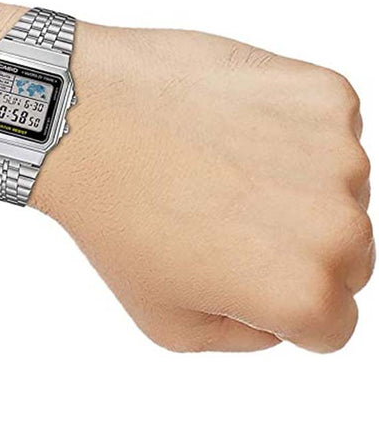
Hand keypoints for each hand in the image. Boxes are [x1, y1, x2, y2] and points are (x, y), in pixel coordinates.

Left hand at [33, 23, 373, 351]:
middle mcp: (337, 225)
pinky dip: (292, 130)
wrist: (83, 117)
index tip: (238, 268)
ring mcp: (336, 151)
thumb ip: (243, 336)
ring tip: (218, 166)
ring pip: (340, 188)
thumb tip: (280, 320)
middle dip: (295, 244)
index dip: (281, 302)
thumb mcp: (166, 321)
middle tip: (222, 215)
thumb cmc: (113, 213)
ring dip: (295, 183)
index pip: (333, 322)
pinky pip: (329, 128)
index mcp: (301, 292)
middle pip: (348, 254)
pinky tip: (231, 127)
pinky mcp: (323, 93)